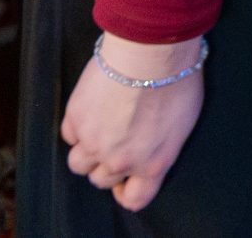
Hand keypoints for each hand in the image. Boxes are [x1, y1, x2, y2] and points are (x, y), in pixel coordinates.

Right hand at [61, 33, 205, 211]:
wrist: (151, 51)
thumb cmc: (177, 80)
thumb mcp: (183, 123)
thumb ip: (162, 147)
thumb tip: (150, 150)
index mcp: (153, 164)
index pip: (134, 199)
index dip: (127, 191)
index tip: (125, 180)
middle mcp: (121, 160)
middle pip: (102, 180)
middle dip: (107, 164)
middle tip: (115, 141)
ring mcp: (95, 143)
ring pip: (78, 164)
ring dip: (87, 150)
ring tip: (99, 128)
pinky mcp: (76, 120)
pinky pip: (69, 135)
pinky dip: (77, 126)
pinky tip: (91, 110)